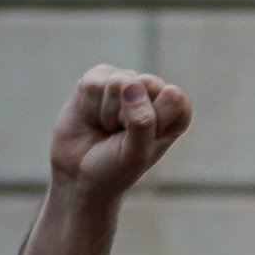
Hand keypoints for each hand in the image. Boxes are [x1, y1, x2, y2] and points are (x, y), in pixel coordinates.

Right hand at [48, 66, 190, 202]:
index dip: (155, 119)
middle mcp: (152, 92)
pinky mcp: (98, 79)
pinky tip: (91, 117)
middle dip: (127, 115)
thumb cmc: (115, 168)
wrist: (79, 175)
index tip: (143, 140)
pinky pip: (93, 83)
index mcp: (175, 112)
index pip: (173, 97)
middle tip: (121, 135)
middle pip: (144, 84)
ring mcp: (125, 82)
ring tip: (106, 128)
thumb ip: (142, 121)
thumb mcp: (136, 154)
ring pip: (117, 82)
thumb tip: (131, 84)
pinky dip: (88, 106)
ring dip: (107, 113)